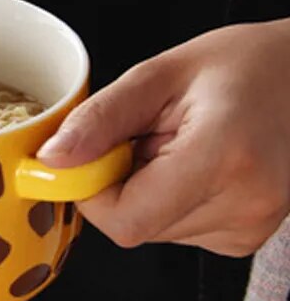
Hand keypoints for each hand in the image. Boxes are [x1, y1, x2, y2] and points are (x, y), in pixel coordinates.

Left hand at [37, 20, 289, 255]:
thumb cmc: (243, 64)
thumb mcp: (160, 75)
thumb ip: (100, 119)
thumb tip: (51, 159)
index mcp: (222, 158)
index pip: (125, 219)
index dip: (89, 190)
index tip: (83, 155)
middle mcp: (243, 206)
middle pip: (134, 225)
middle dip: (116, 183)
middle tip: (142, 135)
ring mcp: (250, 227)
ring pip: (152, 228)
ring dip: (142, 189)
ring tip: (175, 144)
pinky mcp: (246, 236)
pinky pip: (176, 228)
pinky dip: (167, 197)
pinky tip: (192, 162)